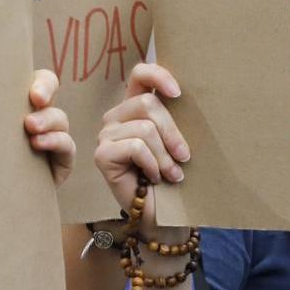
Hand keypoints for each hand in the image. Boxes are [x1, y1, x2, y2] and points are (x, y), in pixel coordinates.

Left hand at [25, 70, 74, 186]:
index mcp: (19, 105)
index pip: (39, 81)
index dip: (41, 82)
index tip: (33, 92)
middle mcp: (39, 116)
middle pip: (50, 94)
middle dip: (45, 92)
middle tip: (35, 99)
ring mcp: (53, 137)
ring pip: (59, 119)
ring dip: (47, 120)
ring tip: (30, 128)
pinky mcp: (62, 160)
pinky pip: (67, 146)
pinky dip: (56, 141)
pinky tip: (38, 145)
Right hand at [93, 64, 188, 230]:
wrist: (164, 215)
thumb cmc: (173, 177)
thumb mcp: (178, 142)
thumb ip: (176, 118)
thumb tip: (187, 96)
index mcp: (135, 107)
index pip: (140, 74)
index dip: (158, 75)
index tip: (179, 93)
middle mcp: (117, 117)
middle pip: (147, 103)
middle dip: (172, 132)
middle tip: (185, 157)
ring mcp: (106, 136)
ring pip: (144, 128)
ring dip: (165, 156)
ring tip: (171, 174)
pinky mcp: (102, 155)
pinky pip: (135, 147)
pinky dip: (152, 164)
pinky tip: (154, 178)